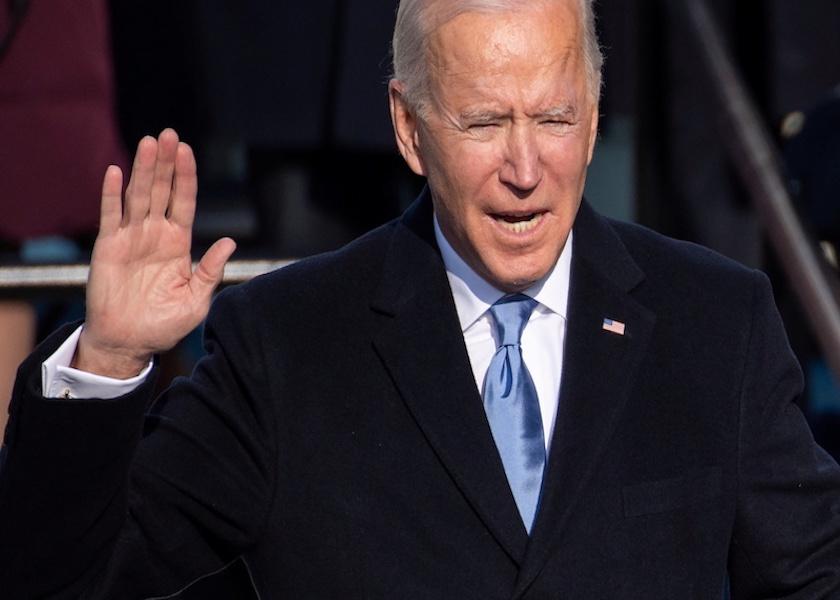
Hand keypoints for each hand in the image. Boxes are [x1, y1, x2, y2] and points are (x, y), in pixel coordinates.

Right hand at [73, 129, 235, 377]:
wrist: (129, 342)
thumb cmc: (165, 324)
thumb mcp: (196, 300)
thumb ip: (210, 271)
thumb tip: (230, 242)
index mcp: (178, 242)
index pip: (184, 201)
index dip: (186, 176)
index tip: (187, 150)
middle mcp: (155, 234)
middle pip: (162, 190)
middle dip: (165, 162)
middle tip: (169, 134)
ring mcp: (131, 238)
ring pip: (138, 196)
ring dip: (142, 169)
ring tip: (149, 142)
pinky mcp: (108, 247)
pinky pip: (110, 216)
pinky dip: (113, 194)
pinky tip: (117, 172)